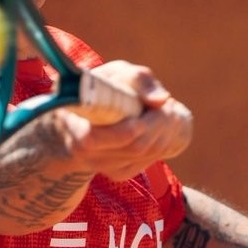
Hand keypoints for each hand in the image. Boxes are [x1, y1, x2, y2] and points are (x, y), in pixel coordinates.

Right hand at [60, 60, 191, 180]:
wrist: (82, 117)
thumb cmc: (99, 89)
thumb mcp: (114, 74)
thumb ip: (137, 79)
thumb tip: (162, 99)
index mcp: (78, 126)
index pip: (111, 136)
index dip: (139, 125)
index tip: (159, 105)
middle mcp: (86, 153)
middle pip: (136, 146)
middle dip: (161, 123)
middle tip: (169, 104)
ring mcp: (102, 166)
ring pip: (147, 154)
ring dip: (167, 131)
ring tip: (169, 109)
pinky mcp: (118, 173)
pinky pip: (149, 159)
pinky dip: (165, 142)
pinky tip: (163, 126)